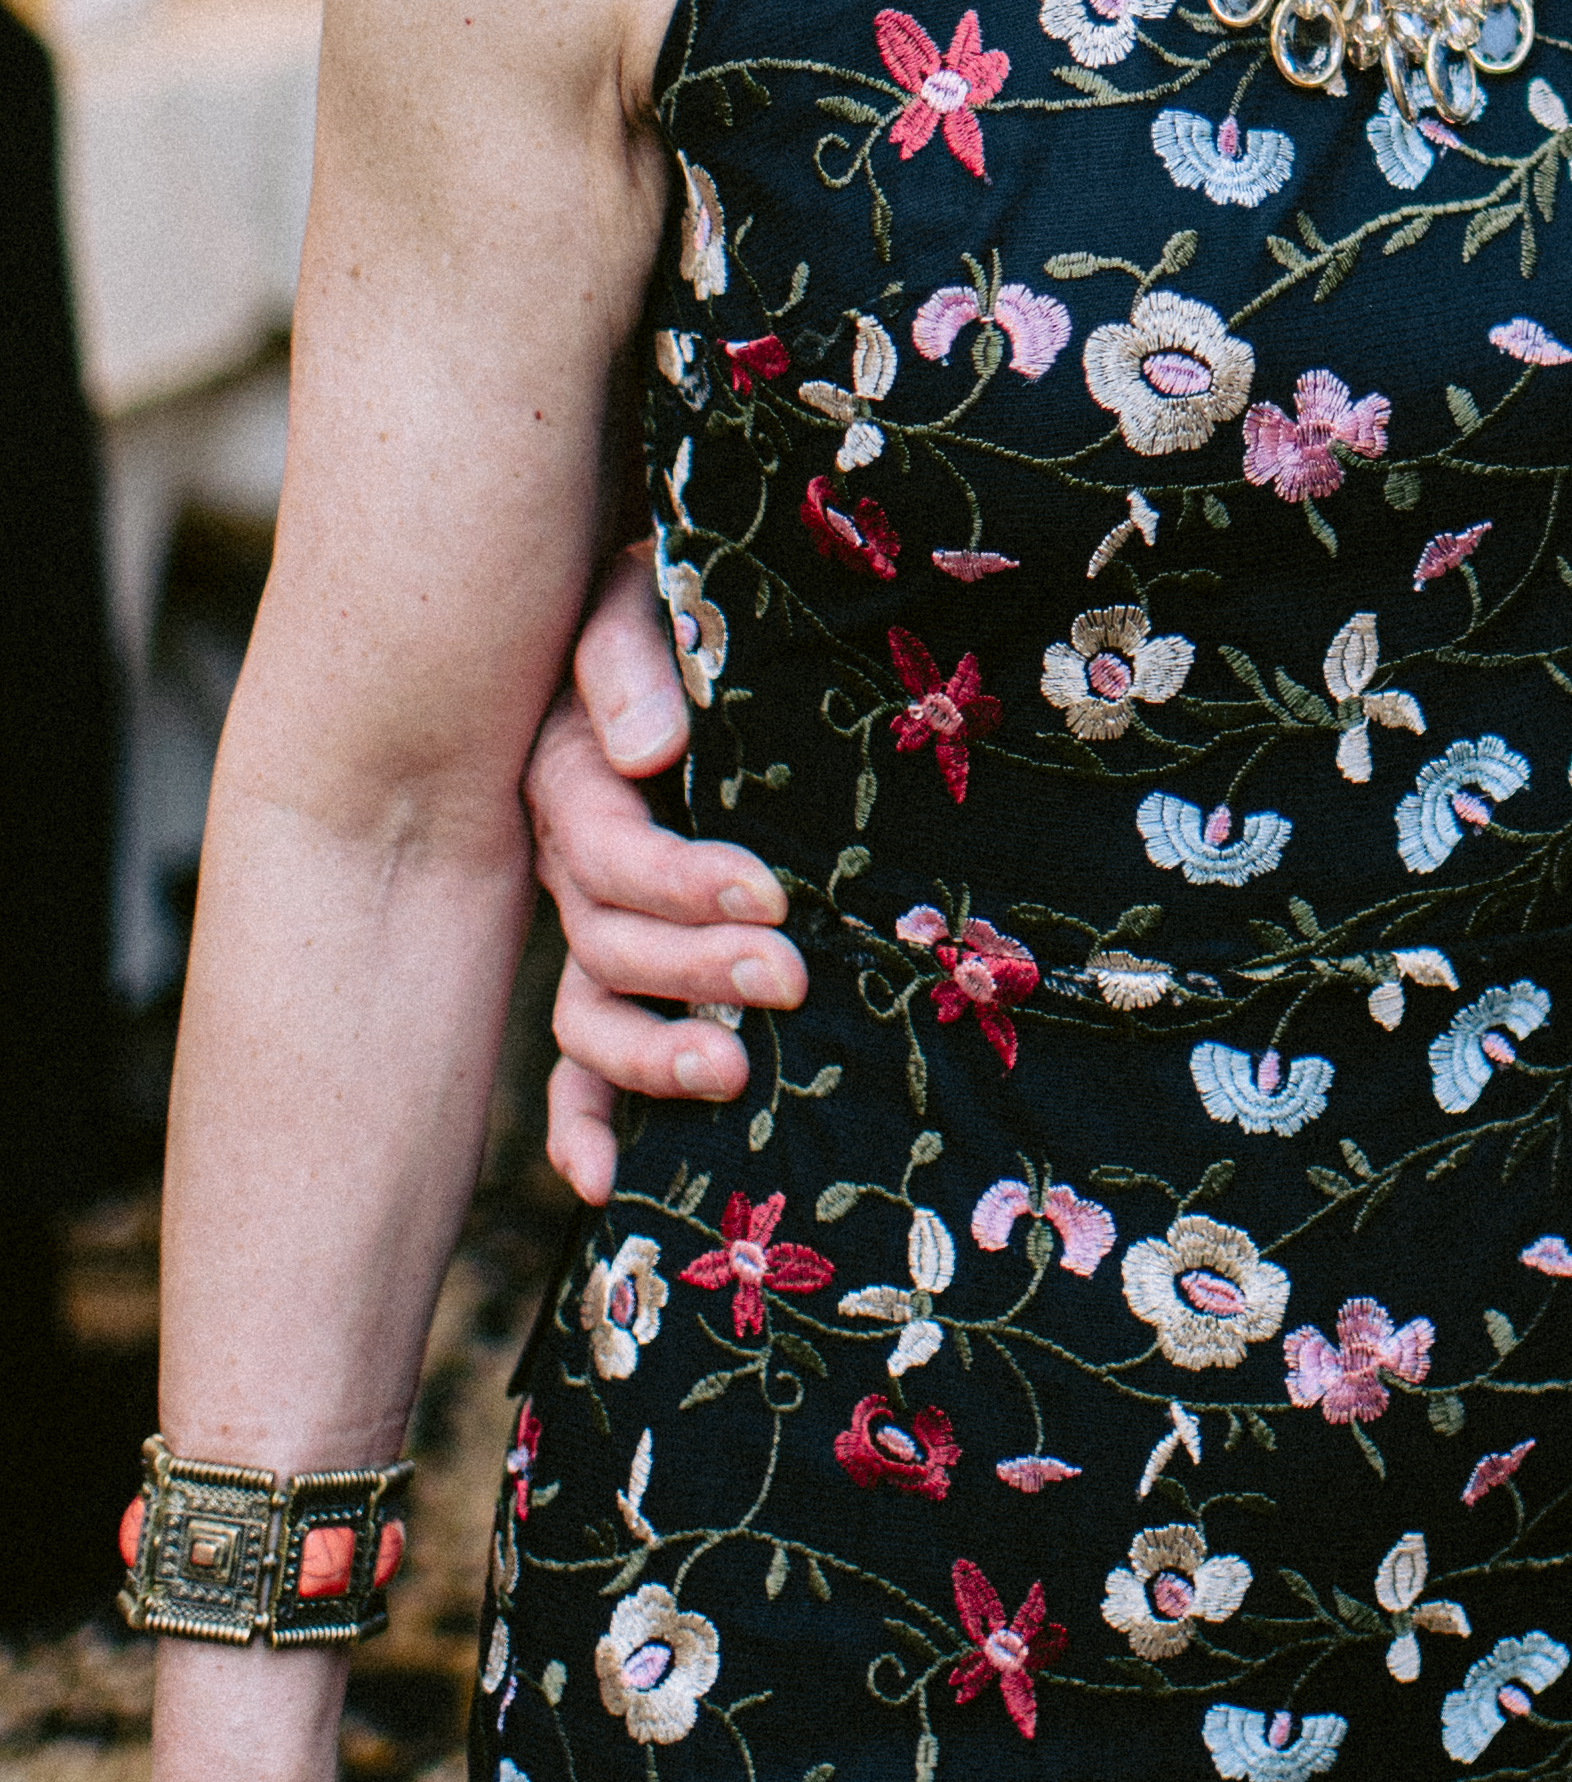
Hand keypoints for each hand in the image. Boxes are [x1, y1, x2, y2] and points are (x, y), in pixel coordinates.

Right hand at [528, 558, 801, 1206]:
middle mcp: (574, 855)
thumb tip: (650, 750)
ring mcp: (595, 914)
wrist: (688, 614)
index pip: (607, 849)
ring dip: (654, 1057)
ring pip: (593, 1009)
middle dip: (695, 971)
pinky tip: (601, 1182)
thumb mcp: (644, 599)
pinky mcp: (628, 957)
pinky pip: (582, 1053)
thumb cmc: (680, 601)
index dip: (681, 882)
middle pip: (606, 941)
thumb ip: (631, 657)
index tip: (769, 896)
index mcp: (572, 771)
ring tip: (736, 1077)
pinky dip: (583, 1118)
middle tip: (789, 979)